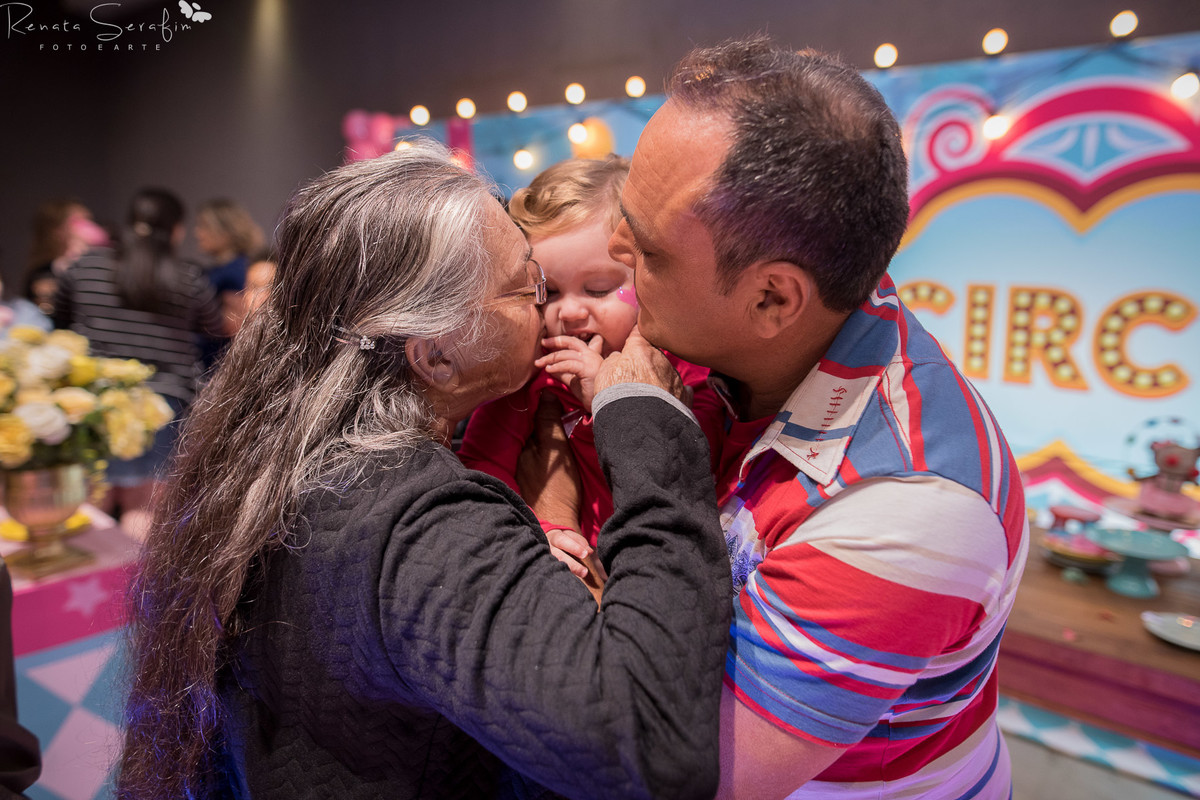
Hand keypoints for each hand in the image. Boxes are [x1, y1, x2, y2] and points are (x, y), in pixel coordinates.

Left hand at [516, 394, 581, 531]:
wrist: (558, 523)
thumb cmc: (560, 487)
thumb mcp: (558, 451)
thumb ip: (550, 423)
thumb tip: (545, 393)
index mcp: (527, 446)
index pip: (535, 419)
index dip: (548, 408)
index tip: (561, 401)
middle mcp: (521, 457)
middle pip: (535, 433)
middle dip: (547, 425)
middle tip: (566, 417)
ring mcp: (524, 472)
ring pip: (536, 448)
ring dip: (546, 442)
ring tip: (563, 437)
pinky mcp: (531, 484)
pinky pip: (537, 462)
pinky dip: (545, 457)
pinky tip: (555, 460)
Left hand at [535, 334, 605, 410]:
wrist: (605, 405)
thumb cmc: (591, 394)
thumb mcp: (573, 380)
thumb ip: (562, 373)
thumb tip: (548, 367)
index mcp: (590, 355)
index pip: (574, 343)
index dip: (560, 340)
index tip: (547, 343)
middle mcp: (591, 355)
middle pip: (571, 342)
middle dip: (555, 341)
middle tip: (543, 343)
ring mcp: (591, 361)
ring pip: (566, 354)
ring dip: (550, 358)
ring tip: (539, 363)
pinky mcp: (588, 369)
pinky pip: (569, 365)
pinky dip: (557, 366)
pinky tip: (548, 369)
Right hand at [594, 326, 686, 400]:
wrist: (639, 422)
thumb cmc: (617, 395)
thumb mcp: (603, 373)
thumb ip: (613, 360)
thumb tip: (618, 357)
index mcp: (641, 349)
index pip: (639, 333)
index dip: (636, 335)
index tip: (635, 336)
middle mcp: (661, 359)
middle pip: (654, 355)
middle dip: (646, 363)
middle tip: (635, 378)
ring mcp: (674, 378)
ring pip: (666, 373)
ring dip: (658, 380)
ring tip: (646, 397)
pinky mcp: (683, 396)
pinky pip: (680, 390)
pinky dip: (673, 393)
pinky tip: (667, 401)